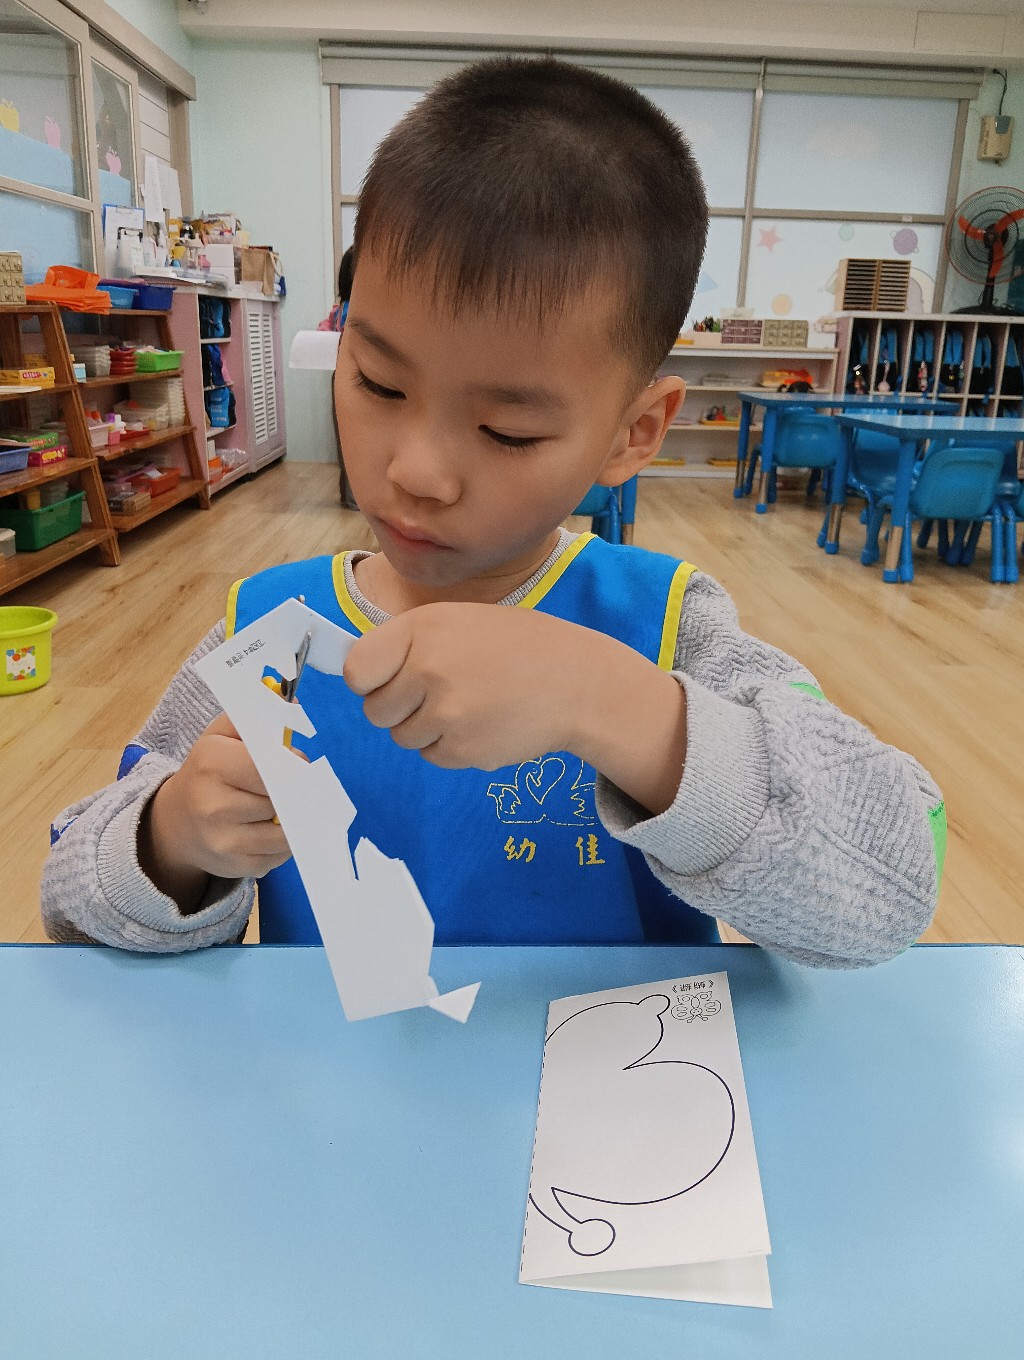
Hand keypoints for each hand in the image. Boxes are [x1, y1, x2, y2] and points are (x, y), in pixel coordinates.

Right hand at [139, 712, 291, 910]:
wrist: (174, 825)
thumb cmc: (206, 772)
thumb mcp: (220, 735)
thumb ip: (254, 718)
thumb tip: (293, 704)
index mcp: (212, 764)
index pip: (270, 765)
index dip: (292, 764)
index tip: (298, 764)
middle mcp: (215, 805)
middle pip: (282, 798)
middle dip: (295, 792)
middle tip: (296, 786)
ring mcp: (226, 841)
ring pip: (287, 830)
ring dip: (294, 819)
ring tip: (284, 807)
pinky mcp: (239, 867)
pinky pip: (281, 854)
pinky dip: (285, 842)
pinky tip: (271, 829)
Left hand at [343, 603, 687, 812]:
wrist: (576, 682)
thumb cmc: (515, 647)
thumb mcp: (459, 621)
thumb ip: (410, 643)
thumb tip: (358, 675)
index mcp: (424, 628)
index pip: (357, 670)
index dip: (369, 679)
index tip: (387, 679)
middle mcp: (429, 669)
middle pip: (376, 710)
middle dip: (399, 706)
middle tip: (440, 691)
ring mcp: (446, 713)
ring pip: (403, 737)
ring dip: (427, 728)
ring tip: (469, 704)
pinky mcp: (462, 750)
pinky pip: (433, 756)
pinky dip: (451, 746)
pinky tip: (484, 723)